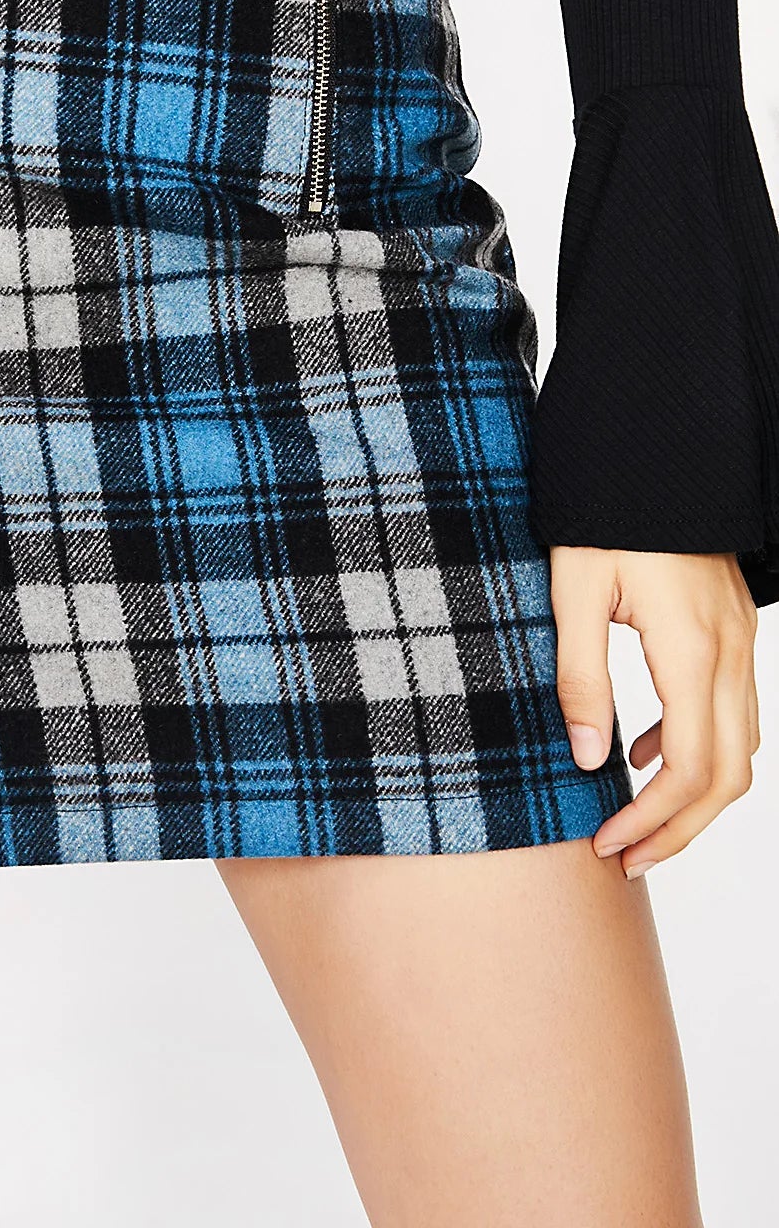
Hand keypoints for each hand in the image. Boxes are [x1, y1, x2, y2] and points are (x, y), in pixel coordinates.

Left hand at [551, 545, 758, 877]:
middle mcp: (730, 652)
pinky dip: (698, 748)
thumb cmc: (603, 515)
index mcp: (691, 648)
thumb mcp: (573, 591)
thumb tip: (589, 761)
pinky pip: (733, 710)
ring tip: (633, 823)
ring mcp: (739, 641)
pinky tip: (643, 752)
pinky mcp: (732, 629)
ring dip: (694, 797)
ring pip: (740, 748)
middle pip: (728, 775)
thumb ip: (580, 677)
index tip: (608, 845)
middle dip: (680, 830)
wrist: (651, 451)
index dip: (654, 820)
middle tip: (625, 860)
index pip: (689, 767)